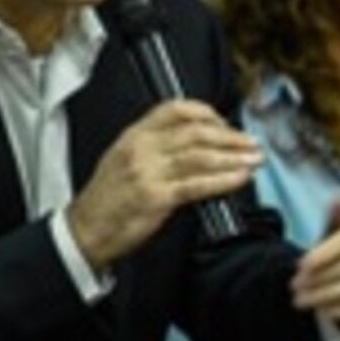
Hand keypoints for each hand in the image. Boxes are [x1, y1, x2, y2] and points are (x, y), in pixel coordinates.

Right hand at [68, 99, 262, 267]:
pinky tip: (240, 178)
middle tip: (252, 143)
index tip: (226, 124)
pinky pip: (197, 185)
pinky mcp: (155, 198)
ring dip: (234, 157)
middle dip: (231, 137)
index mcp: (134, 135)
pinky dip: (223, 180)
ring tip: (255, 159)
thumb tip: (203, 147)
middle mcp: (141, 148)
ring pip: (201, 157)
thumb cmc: (109, 199)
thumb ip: (159, 148)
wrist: (84, 230)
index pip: (176, 109)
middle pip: (196, 132)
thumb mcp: (126, 160)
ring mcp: (148, 173)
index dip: (207, 113)